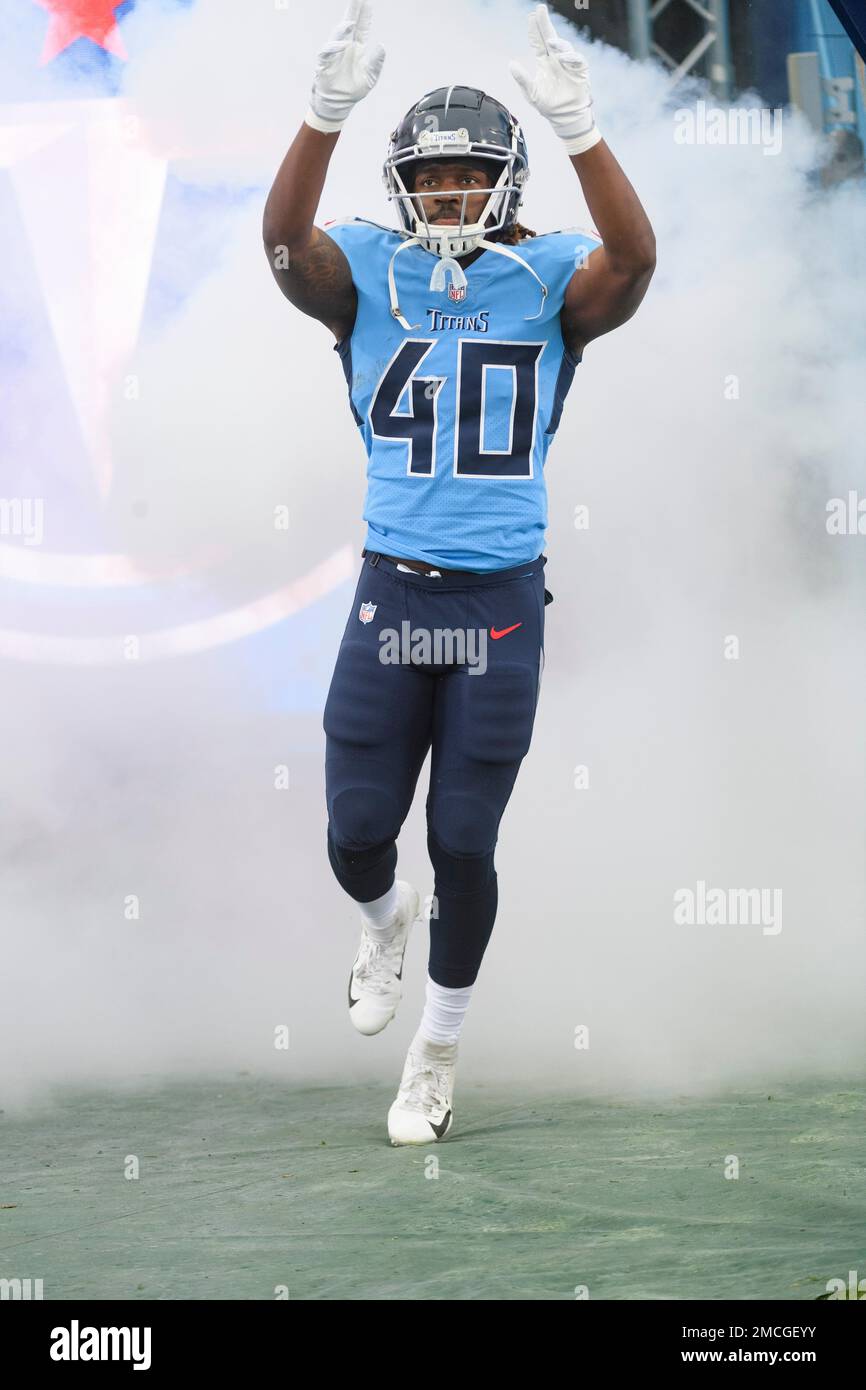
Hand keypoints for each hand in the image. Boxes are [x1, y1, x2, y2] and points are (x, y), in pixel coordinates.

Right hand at [306, 0, 385, 133]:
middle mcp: (346, 47)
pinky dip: (334, 48)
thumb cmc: (353, 90)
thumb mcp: (370, 77)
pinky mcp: (324, 63)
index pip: (362, 28)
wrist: (338, 104)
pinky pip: (327, 52)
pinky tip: (343, 45)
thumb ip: (376, 62)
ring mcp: (334, 53)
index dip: (365, 15)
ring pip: (338, 35)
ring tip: (350, 22)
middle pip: (349, 24)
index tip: (367, 2)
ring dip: (343, 29)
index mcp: (358, 49)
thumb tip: (382, 46)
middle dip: (352, 10)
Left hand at [509, 3, 600, 154]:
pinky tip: (562, 58)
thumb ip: (522, 79)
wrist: (564, 118)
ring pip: (564, 47)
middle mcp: (556, 60)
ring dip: (557, 43)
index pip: (538, 43)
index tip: (531, 17)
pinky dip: (570, 58)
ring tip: (549, 41)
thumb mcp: (531, 93)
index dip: (534, 30)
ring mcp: (568, 65)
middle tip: (540, 9)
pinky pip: (577, 60)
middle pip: (550, 37)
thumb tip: (511, 64)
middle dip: (545, 24)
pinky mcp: (580, 72)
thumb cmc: (548, 106)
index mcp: (544, 62)